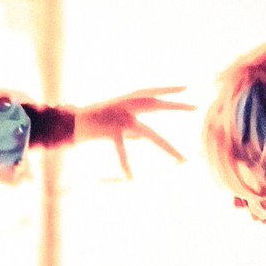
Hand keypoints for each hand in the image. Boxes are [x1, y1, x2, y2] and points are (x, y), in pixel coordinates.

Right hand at [74, 86, 195, 178]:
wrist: (69, 124)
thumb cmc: (92, 123)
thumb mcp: (114, 124)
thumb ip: (130, 130)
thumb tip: (142, 138)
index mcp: (125, 101)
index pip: (151, 92)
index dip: (168, 89)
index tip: (187, 88)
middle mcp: (125, 105)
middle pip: (156, 104)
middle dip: (176, 106)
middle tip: (195, 107)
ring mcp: (120, 117)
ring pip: (150, 134)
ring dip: (167, 148)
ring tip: (182, 159)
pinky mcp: (112, 130)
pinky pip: (123, 150)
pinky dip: (125, 164)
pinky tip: (131, 176)